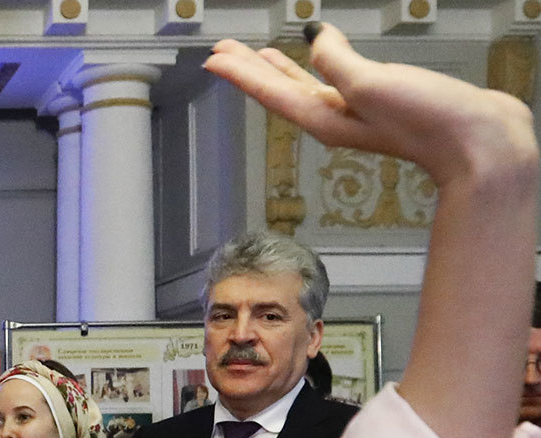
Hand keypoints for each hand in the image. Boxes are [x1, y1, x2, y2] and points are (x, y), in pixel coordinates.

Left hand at [205, 23, 535, 187]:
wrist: (480, 144)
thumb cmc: (430, 122)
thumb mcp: (372, 84)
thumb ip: (337, 62)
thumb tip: (314, 39)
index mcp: (325, 119)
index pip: (271, 93)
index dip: (240, 75)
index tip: (213, 60)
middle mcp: (335, 119)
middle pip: (279, 90)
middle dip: (248, 71)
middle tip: (221, 52)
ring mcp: (357, 112)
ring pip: (304, 86)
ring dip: (276, 70)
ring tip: (254, 56)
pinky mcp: (380, 103)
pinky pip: (334, 81)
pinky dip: (317, 66)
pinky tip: (316, 56)